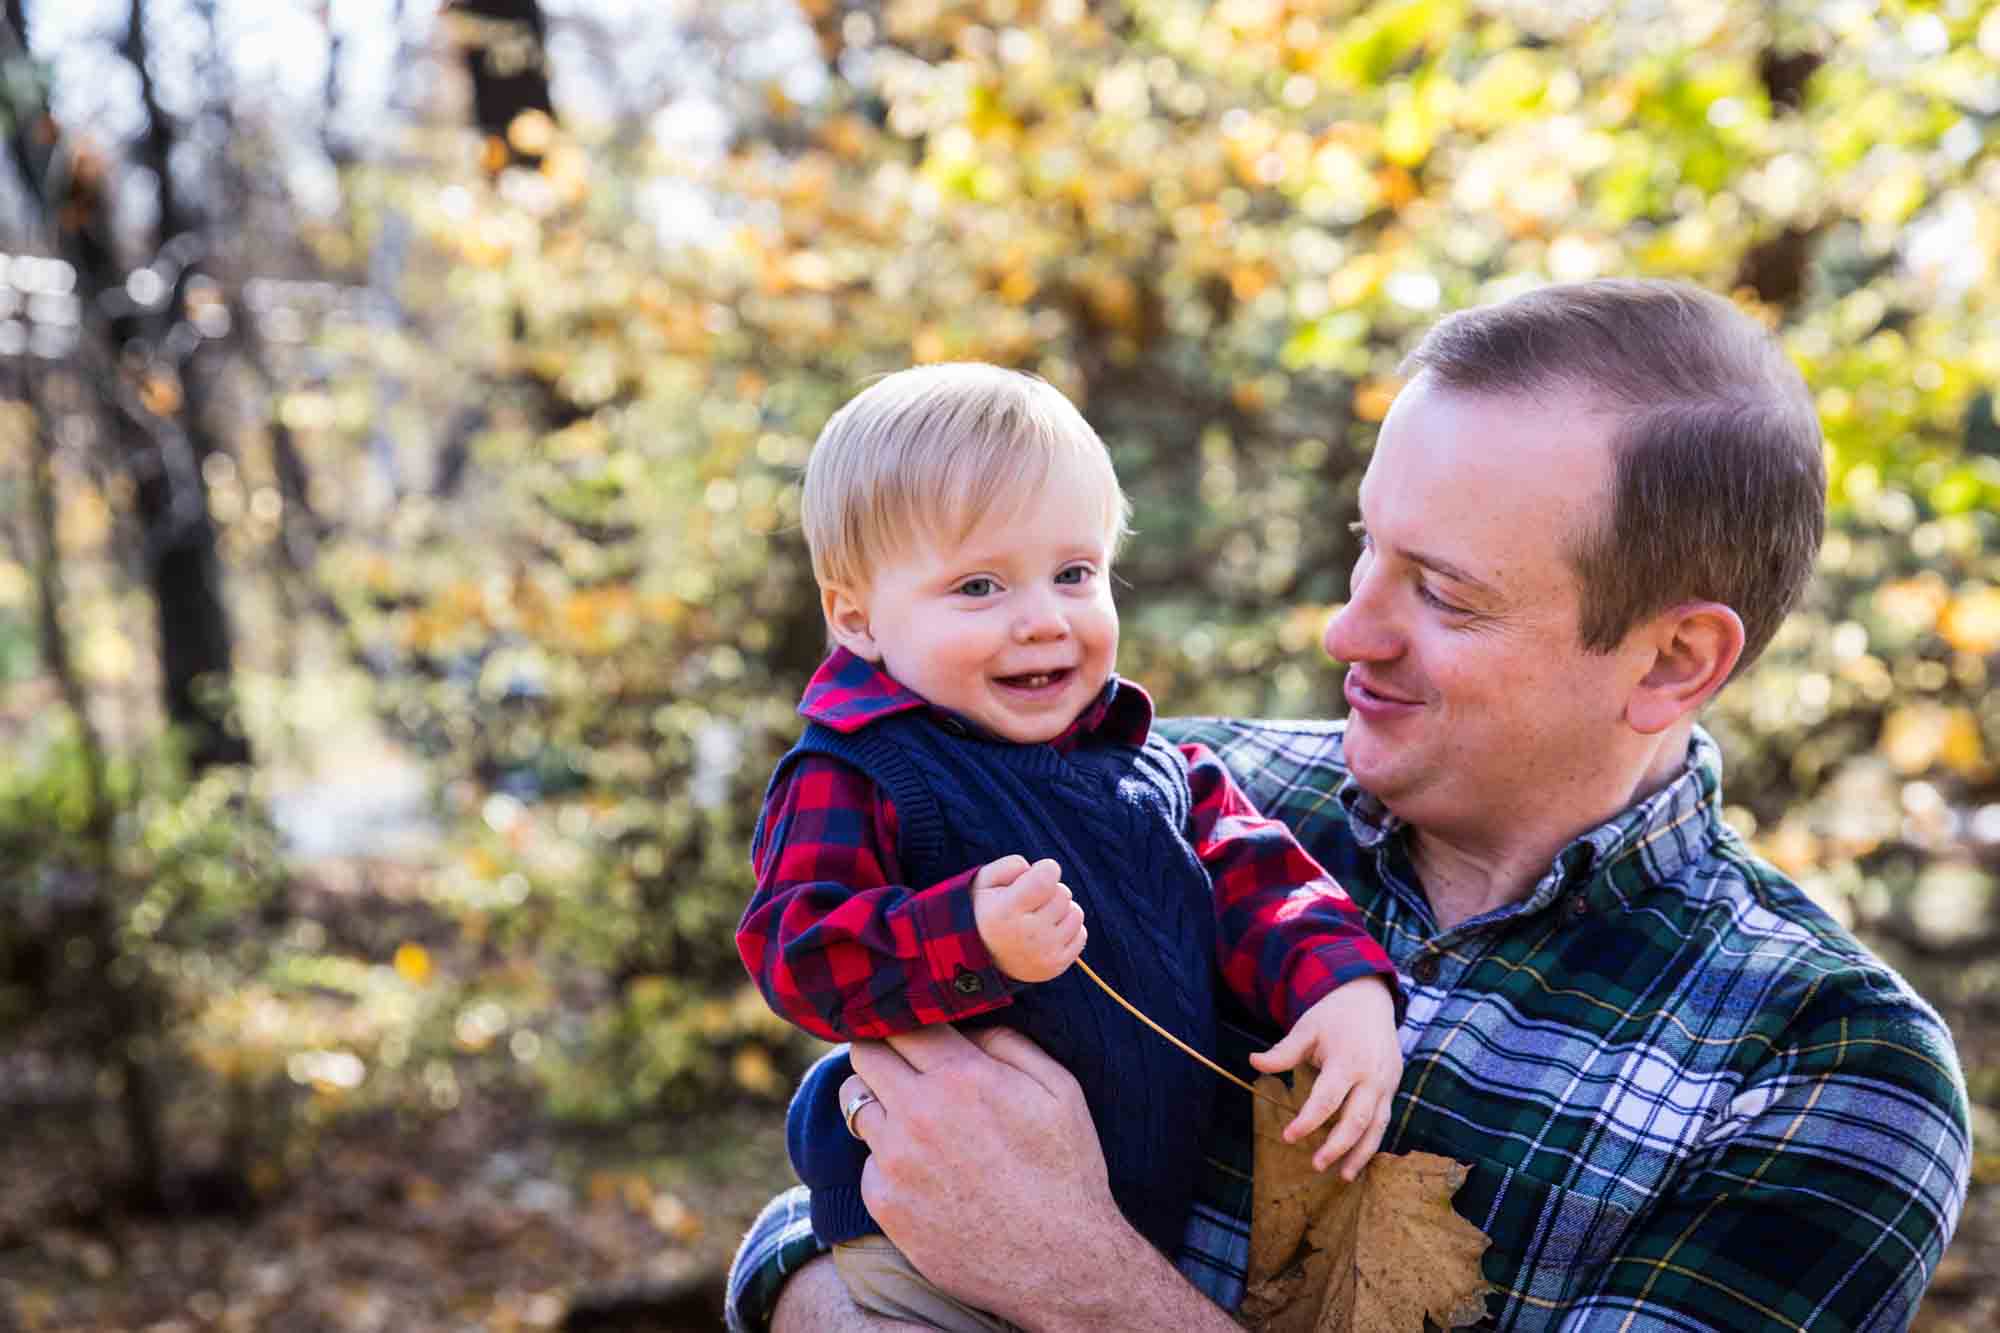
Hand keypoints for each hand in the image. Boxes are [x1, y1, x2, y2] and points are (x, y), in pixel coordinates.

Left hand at [841, 1025, 1237, 1331]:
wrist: (1061, 1264)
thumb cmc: (1066, 1170)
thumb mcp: (1059, 1090)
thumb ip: (1007, 1042)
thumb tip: (965, 1023)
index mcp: (962, 1076)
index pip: (901, 1022)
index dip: (904, 1018)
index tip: (911, 1027)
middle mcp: (918, 1114)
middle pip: (864, 1054)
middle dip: (880, 1051)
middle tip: (901, 1064)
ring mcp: (896, 1162)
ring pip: (855, 1105)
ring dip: (878, 1102)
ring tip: (913, 1119)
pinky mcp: (885, 1204)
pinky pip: (868, 1161)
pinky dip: (888, 1160)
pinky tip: (927, 1174)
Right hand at [973, 855, 1085, 982]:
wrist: (981, 957)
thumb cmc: (986, 911)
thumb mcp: (984, 881)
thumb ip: (1010, 865)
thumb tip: (1036, 869)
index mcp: (1006, 911)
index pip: (1046, 878)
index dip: (1046, 869)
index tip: (1037, 874)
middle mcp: (1027, 934)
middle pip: (1063, 893)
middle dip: (1051, 890)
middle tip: (1032, 901)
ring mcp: (1044, 952)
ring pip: (1076, 913)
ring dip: (1062, 909)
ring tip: (1041, 915)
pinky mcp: (1057, 965)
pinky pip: (1081, 934)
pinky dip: (1069, 929)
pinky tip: (1049, 931)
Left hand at [1247, 976, 1401, 1177]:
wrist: (1370, 1000)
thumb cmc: (1333, 1015)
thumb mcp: (1306, 1028)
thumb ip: (1283, 1051)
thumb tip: (1253, 1062)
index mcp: (1348, 1060)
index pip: (1327, 1099)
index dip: (1308, 1121)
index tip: (1288, 1137)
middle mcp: (1371, 1076)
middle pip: (1357, 1119)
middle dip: (1337, 1146)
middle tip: (1316, 1165)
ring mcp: (1386, 1083)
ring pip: (1377, 1126)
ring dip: (1361, 1153)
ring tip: (1343, 1176)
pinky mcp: (1392, 1088)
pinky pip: (1383, 1120)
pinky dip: (1372, 1141)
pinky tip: (1358, 1159)